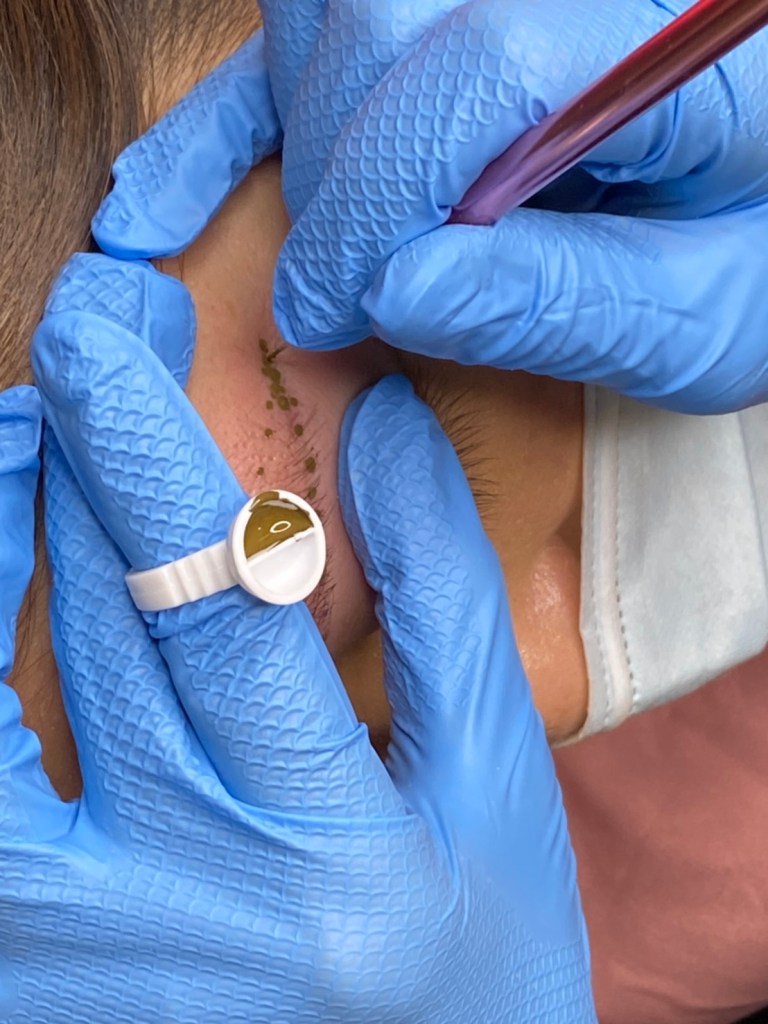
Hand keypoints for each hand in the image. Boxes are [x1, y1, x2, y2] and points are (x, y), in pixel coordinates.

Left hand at [0, 252, 594, 1020]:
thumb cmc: (477, 957)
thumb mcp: (496, 784)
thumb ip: (444, 597)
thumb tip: (387, 431)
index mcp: (335, 860)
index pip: (220, 612)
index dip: (156, 450)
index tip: (123, 328)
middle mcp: (188, 915)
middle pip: (105, 634)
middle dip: (86, 454)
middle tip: (87, 332)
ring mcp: (80, 953)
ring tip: (16, 426)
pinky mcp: (32, 959)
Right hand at [94, 1, 767, 413]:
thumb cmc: (762, 264)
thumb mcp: (695, 320)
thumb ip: (555, 304)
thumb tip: (392, 292)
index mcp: (683, 50)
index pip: (484, 71)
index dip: (374, 197)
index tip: (321, 308)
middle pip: (392, 15)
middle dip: (334, 171)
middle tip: (325, 292)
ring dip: (305, 115)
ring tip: (333, 225)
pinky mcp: (495, 4)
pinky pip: (346, 5)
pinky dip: (289, 74)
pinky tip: (266, 147)